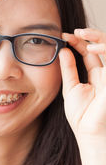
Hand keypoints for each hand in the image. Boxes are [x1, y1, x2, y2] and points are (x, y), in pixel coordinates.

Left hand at [59, 28, 105, 158]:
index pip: (89, 53)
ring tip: (81, 34)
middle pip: (102, 47)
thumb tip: (63, 51)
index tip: (63, 36)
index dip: (78, 42)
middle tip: (73, 31)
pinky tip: (90, 47)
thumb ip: (69, 70)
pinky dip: (104, 49)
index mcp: (96, 77)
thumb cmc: (82, 116)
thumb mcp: (71, 88)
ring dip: (97, 37)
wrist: (90, 133)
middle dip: (89, 35)